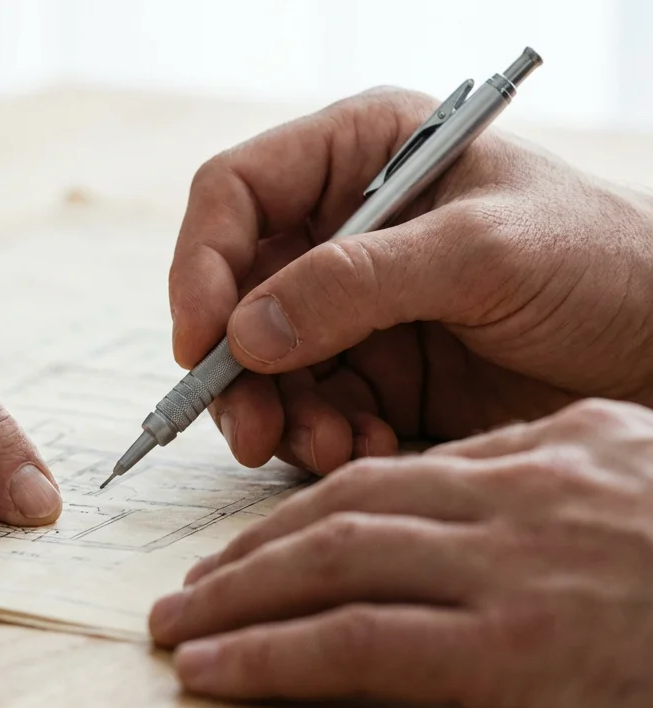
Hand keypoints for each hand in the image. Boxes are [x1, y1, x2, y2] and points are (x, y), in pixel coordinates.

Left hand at [148, 398, 652, 707]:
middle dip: (253, 551)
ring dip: (237, 599)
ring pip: (330, 565)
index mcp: (554, 452)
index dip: (314, 508)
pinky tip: (214, 671)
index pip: (402, 471)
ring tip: (176, 629)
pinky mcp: (512, 648)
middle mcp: (518, 494)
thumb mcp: (652, 488)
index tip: (261, 546)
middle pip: (346, 508)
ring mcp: (511, 568)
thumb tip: (489, 499)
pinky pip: (354, 643)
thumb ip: (566, 484)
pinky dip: (269, 654)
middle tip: (188, 588)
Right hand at [170, 87, 652, 474]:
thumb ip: (358, 285)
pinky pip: (310, 406)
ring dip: (278, 412)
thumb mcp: (484, 254)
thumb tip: (244, 333)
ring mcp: (355, 304)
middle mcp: (342, 228)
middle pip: (234, 291)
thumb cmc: (606, 263)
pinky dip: (320, 437)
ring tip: (324, 447)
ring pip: (263, 361)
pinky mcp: (376, 370)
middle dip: (236, 365)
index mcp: (361, 156)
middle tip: (249, 426)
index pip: (237, 194)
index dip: (202, 264)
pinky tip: (361, 450)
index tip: (201, 341)